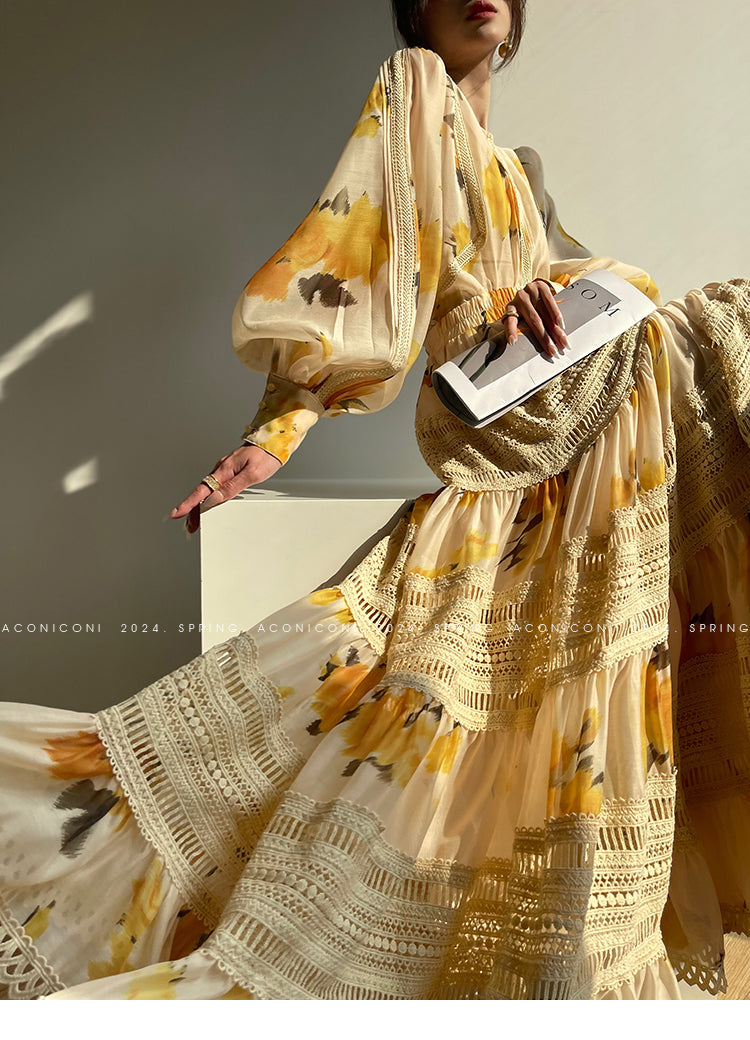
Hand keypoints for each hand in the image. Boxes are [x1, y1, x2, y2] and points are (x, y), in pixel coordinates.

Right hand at [168, 444, 282, 534]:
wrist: (274, 442)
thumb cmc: (265, 455)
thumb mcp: (252, 474)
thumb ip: (233, 487)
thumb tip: (215, 498)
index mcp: (224, 470)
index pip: (202, 490)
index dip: (189, 504)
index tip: (177, 513)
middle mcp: (222, 470)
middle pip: (202, 493)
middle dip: (193, 510)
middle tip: (190, 526)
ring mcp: (226, 470)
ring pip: (208, 490)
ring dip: (200, 505)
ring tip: (196, 520)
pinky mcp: (231, 471)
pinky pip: (216, 486)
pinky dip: (210, 498)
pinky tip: (210, 504)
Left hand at [503, 279, 568, 358]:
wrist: (530, 288)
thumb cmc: (525, 308)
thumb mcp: (518, 317)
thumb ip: (519, 328)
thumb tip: (523, 347)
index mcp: (510, 308)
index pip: (509, 321)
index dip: (511, 332)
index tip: (512, 343)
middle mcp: (519, 299)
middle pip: (533, 321)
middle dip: (545, 338)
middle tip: (553, 351)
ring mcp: (530, 291)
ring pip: (544, 313)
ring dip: (555, 329)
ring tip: (563, 341)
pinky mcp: (541, 286)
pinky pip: (550, 301)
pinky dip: (556, 314)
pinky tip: (561, 324)